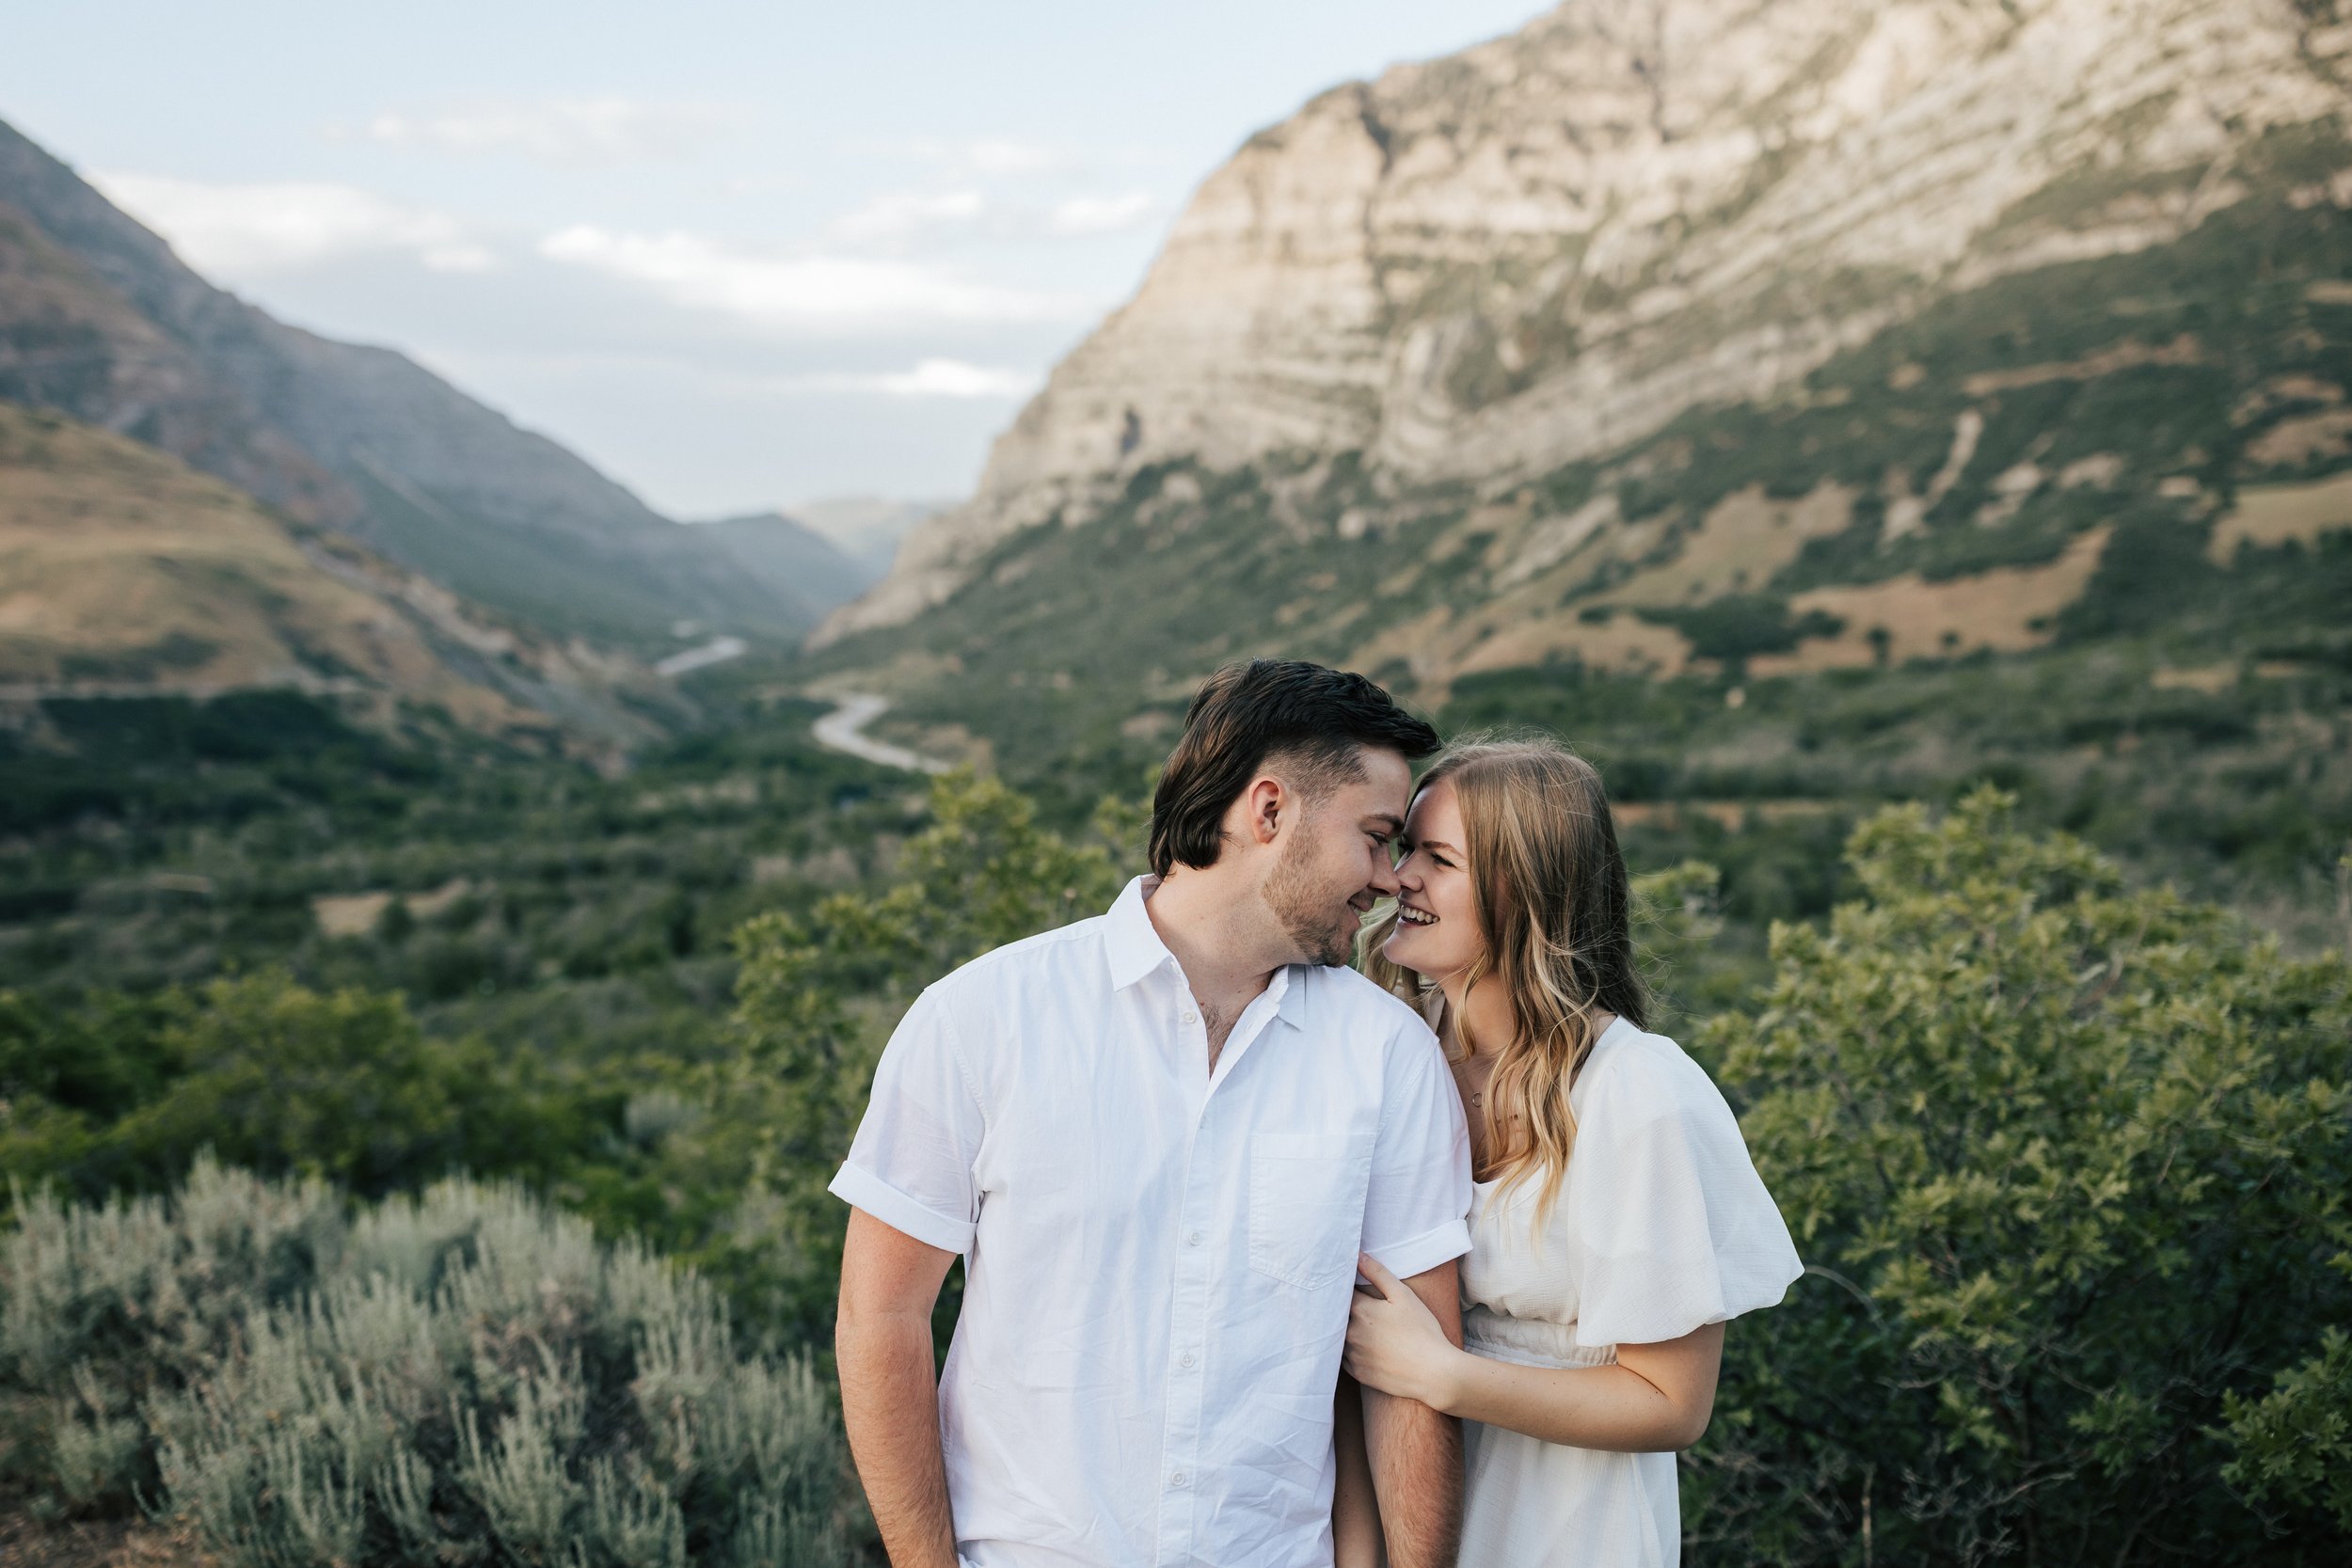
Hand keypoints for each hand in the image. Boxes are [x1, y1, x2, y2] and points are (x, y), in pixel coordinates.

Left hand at [1343, 1253, 1463, 1412]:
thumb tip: (1357, 1255)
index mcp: (1360, 1310)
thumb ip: (1378, 1273)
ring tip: (1364, 1329)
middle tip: (1361, 1309)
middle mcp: (1350, 1332)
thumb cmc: (1422, 1331)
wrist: (1434, 1373)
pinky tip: (1365, 1348)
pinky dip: (1351, 1351)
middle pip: (1339, 1315)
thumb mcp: (1403, 1295)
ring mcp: (1352, 1354)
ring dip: (1345, 1330)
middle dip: (1344, 1309)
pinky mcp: (1358, 1373)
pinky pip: (1345, 1358)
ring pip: (1340, 1337)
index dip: (1346, 1287)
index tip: (1351, 1286)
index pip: (1342, 1292)